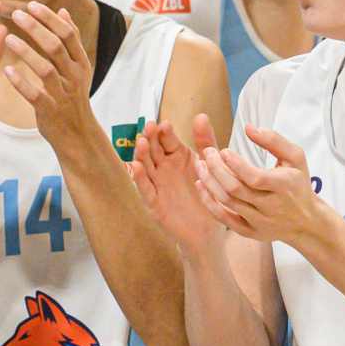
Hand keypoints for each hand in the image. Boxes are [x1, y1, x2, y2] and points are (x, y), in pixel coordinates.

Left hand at [0, 3, 97, 154]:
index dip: (49, 18)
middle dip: (36, 28)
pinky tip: (7, 71)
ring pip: (45, 69)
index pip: (67, 34)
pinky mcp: (50, 111)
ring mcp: (63, 94)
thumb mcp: (78, 67)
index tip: (31, 5)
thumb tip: (63, 11)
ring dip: (26, 52)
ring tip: (7, 39)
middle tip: (16, 14)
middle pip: (56, 47)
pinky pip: (35, 95)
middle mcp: (74, 76)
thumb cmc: (73, 96)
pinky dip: (21, 83)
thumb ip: (71, 40)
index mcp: (80, 63)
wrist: (77, 134)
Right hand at [131, 116, 224, 252]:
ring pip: (146, 167)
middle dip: (150, 138)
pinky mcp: (154, 203)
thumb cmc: (207, 195)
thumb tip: (200, 115)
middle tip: (149, 127)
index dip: (164, 132)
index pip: (167, 140)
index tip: (164, 124)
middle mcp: (164, 168)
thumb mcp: (209, 165)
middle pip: (153, 150)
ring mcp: (157, 184)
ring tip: (141, 143)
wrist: (208, 230)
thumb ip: (205, 141)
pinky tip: (135, 167)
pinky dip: (139, 179)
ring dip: (141, 154)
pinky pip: (145, 189)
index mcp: (177, 156)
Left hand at [193, 123, 325, 245]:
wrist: (307, 222)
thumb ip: (273, 140)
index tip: (223, 150)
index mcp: (284, 186)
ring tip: (200, 165)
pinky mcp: (251, 232)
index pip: (255, 177)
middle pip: (236, 189)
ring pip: (228, 203)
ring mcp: (260, 222)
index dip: (236, 164)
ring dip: (210, 183)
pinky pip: (225, 219)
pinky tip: (201, 185)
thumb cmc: (298, 184)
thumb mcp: (295, 158)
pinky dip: (209, 203)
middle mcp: (271, 207)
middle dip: (217, 170)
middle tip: (208, 153)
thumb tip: (248, 127)